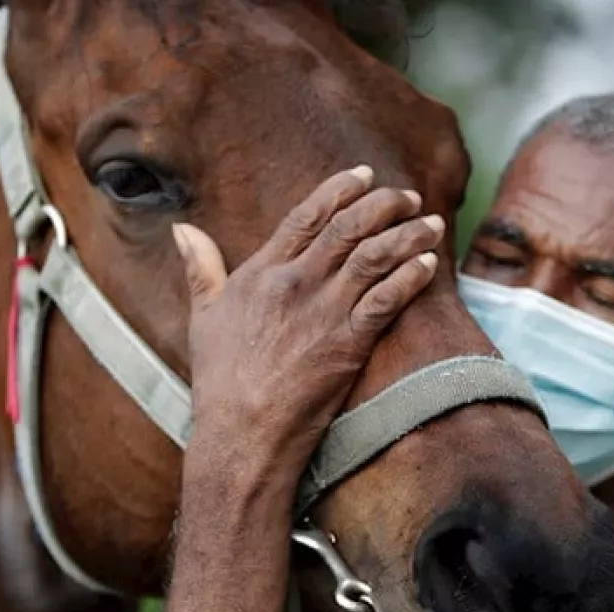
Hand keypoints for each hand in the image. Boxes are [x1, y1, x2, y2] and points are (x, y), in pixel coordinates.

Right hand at [174, 165, 444, 487]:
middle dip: (385, 205)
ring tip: (432, 224)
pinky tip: (429, 263)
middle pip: (348, 227)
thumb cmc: (219, 382)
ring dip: (408, 235)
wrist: (241, 434)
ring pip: (375, 256)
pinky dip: (412, 276)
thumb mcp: (202, 317)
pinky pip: (388, 298)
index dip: (340, 190)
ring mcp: (323, 312)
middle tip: (409, 197)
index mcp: (260, 273)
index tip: (365, 176)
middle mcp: (294, 284)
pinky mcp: (348, 343)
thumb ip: (200, 267)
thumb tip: (182, 228)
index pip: (306, 216)